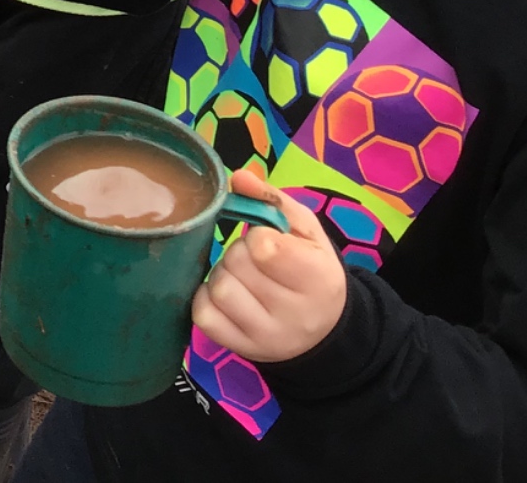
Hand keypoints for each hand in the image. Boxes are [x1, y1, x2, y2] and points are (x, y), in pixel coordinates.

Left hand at [192, 170, 347, 363]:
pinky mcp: (241, 349)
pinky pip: (203, 315)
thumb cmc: (311, 270)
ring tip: (243, 277)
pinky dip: (208, 299)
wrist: (324, 332)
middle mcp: (295, 315)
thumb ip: (273, 200)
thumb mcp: (306, 231)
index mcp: (318, 279)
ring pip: (218, 288)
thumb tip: (237, 177)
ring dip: (224, 274)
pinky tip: (229, 296)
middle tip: (255, 260)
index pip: (263, 247)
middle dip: (239, 252)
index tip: (267, 241)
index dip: (258, 236)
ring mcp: (266, 337)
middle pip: (236, 263)